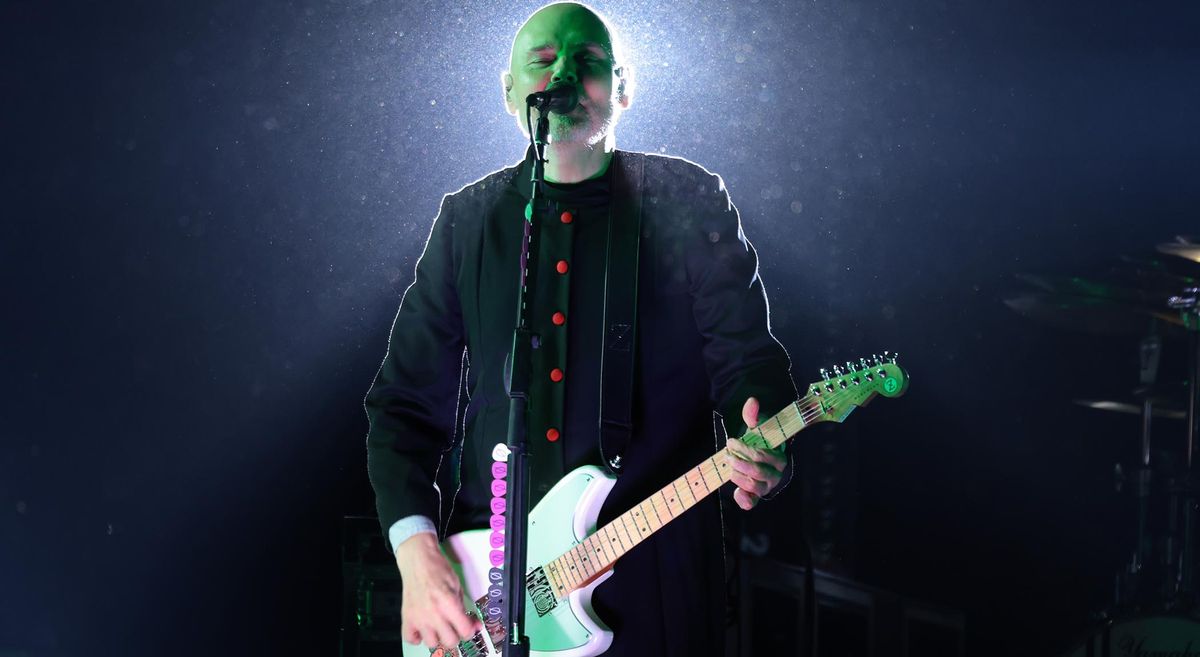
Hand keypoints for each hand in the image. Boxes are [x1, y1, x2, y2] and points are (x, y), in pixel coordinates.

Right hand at [395, 533, 481, 649]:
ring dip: (437, 636)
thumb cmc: (438, 569)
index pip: (465, 631)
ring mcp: (418, 618)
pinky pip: (411, 639)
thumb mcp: (457, 586)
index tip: (469, 626)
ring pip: (432, 643)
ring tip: (438, 626)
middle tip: (455, 626)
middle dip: (456, 634)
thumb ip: (464, 608)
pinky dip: (417, 637)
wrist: (418, 560)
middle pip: (450, 641)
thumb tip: (473, 624)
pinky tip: (423, 628)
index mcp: (449, 603)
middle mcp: (433, 614)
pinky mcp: (406, 618)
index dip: (470, 630)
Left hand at [725, 396, 786, 510]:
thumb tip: (752, 401)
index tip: (730, 442)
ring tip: (728, 464)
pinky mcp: (756, 496)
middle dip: (737, 461)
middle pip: (756, 471)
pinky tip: (736, 492)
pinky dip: (743, 500)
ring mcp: (766, 486)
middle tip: (726, 453)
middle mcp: (776, 474)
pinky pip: (751, 503)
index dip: (744, 449)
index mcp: (779, 457)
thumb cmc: (757, 439)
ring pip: (753, 486)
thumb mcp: (756, 425)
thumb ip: (753, 414)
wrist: (755, 452)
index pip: (761, 455)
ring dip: (736, 475)